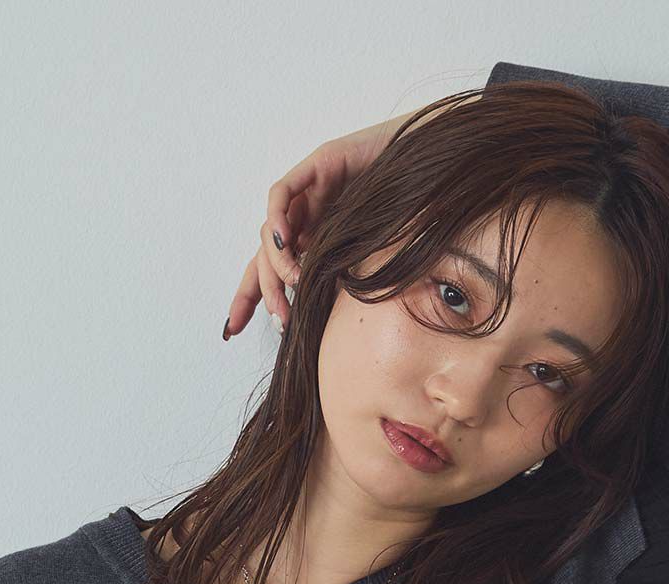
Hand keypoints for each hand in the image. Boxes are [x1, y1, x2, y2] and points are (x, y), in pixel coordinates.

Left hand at [221, 94, 481, 337]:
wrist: (438, 166)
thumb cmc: (417, 214)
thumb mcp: (374, 262)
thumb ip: (345, 285)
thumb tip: (329, 331)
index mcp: (314, 241)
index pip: (268, 271)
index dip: (248, 298)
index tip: (230, 330)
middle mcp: (306, 218)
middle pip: (265, 258)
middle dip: (264, 292)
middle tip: (280, 320)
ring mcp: (309, 193)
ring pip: (270, 232)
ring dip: (276, 262)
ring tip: (293, 283)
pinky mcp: (318, 166)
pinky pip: (282, 194)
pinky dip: (277, 218)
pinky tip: (285, 241)